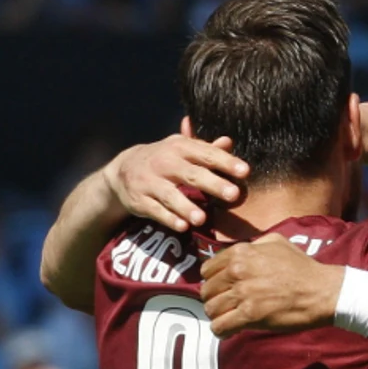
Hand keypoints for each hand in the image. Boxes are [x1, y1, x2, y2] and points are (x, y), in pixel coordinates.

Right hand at [105, 124, 250, 231]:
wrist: (123, 170)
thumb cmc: (164, 160)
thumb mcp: (182, 149)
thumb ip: (206, 149)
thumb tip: (228, 141)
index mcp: (179, 147)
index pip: (206, 154)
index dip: (225, 162)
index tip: (245, 171)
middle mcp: (164, 163)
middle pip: (191, 174)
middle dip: (212, 184)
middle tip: (233, 195)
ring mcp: (149, 182)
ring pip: (170, 195)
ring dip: (186, 206)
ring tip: (202, 219)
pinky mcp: (140, 200)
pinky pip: (155, 211)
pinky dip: (168, 219)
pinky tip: (182, 226)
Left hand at [200, 235, 346, 337]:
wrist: (321, 291)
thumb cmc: (303, 268)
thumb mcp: (278, 242)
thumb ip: (255, 244)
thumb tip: (243, 250)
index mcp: (241, 253)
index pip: (208, 270)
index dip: (213, 281)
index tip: (222, 289)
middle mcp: (237, 271)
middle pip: (207, 291)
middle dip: (215, 300)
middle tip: (226, 306)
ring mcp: (243, 294)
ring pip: (211, 309)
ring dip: (218, 316)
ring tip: (228, 319)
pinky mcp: (250, 315)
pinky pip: (221, 326)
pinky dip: (222, 331)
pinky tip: (229, 331)